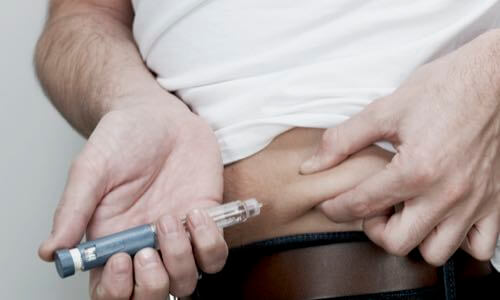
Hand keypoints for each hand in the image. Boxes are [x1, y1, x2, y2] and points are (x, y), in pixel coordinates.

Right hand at [38, 96, 227, 298]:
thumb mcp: (91, 170)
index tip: (122, 259)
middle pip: (154, 295)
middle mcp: (145, 245)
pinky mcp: (206, 220)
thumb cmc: (121, 139)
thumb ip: (73, 211)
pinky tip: (196, 212)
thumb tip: (50, 251)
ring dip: (182, 259)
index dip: (118, 290)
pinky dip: (210, 241)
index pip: (112, 291)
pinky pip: (215, 253)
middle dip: (154, 283)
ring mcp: (178, 236)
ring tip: (170, 219)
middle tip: (148, 248)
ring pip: (187, 280)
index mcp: (112, 241)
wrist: (158, 115)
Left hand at [301, 30, 499, 265]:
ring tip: (405, 210)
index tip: (330, 205)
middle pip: (396, 242)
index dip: (335, 209)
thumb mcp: (386, 109)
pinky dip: (457, 241)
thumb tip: (311, 165)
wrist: (497, 76)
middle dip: (373, 228)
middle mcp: (446, 194)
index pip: (361, 205)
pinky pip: (479, 247)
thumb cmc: (444, 88)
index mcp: (416, 169)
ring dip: (413, 237)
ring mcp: (474, 203)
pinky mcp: (497, 203)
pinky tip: (442, 217)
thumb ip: (343, 140)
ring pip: (435, 251)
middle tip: (371, 205)